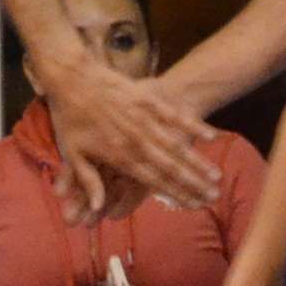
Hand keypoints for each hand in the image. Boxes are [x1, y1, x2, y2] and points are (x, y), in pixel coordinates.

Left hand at [37, 48, 220, 213]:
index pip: (153, 181)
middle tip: (214, 196)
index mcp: (119, 156)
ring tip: (216, 176)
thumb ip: (89, 181)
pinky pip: (175, 116)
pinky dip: (193, 126)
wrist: (72, 77)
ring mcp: (145, 119)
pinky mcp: (149, 100)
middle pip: (172, 168)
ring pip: (177, 146)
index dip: (175, 195)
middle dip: (194, 185)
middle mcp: (137, 141)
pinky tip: (211, 137)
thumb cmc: (70, 118)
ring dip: (198, 162)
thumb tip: (98, 208)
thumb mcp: (73, 153)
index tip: (194, 206)